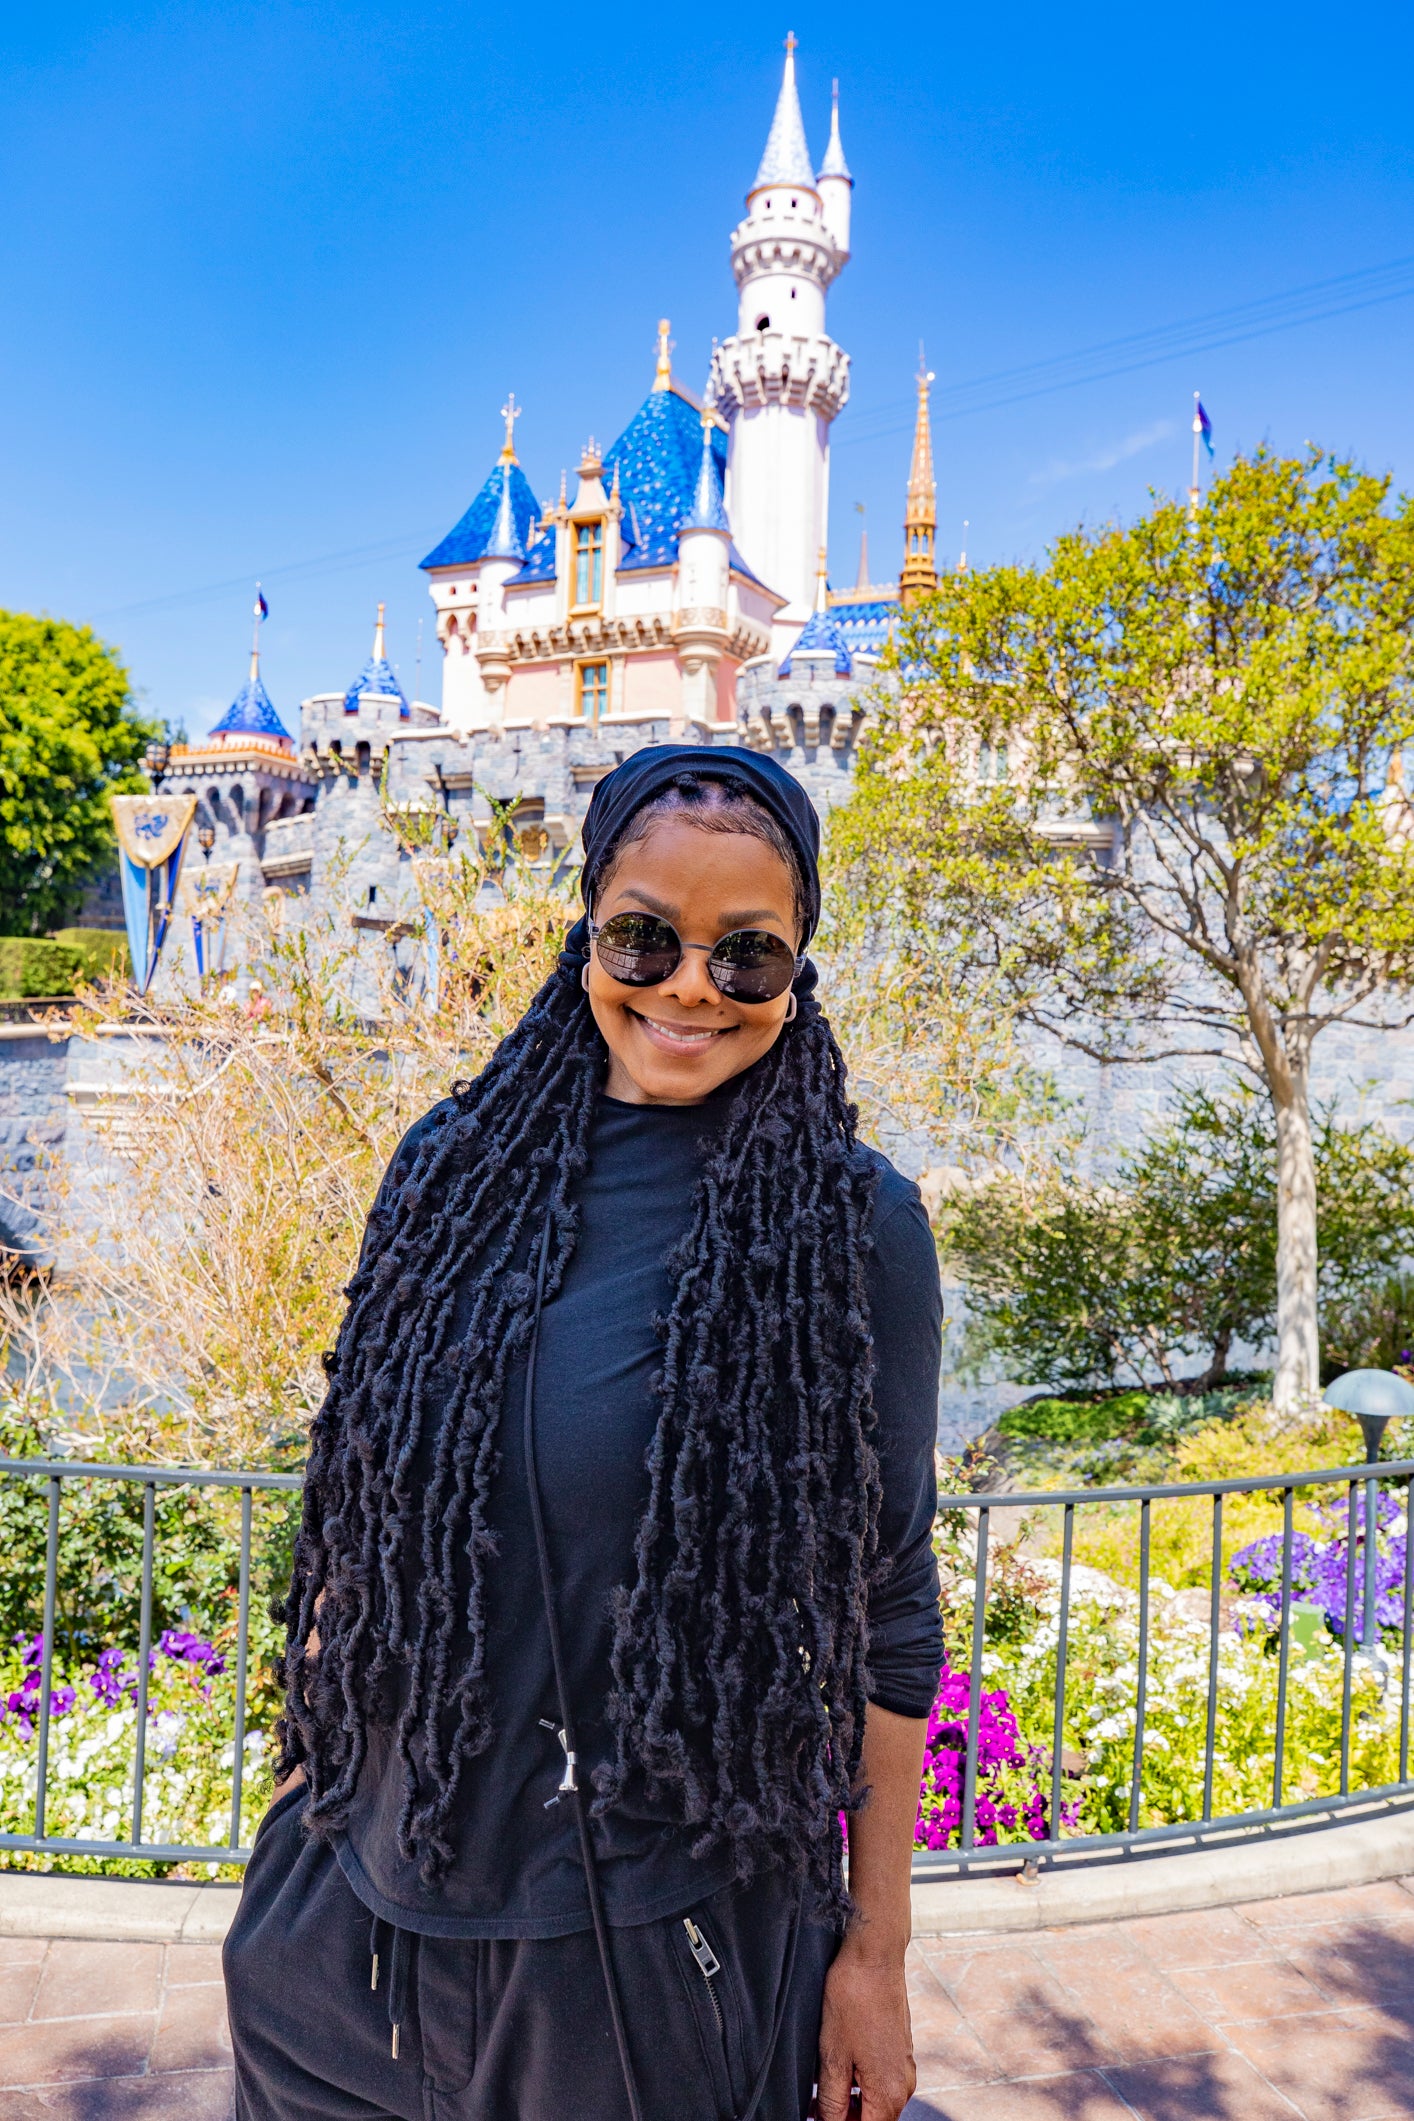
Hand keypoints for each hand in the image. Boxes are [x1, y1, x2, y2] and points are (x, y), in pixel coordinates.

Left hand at [815, 1936, 914, 2120]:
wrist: (875, 1955)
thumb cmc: (853, 1999)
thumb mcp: (832, 2056)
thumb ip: (831, 2102)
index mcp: (889, 2093)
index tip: (820, 2117)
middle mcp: (904, 2084)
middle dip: (844, 2119)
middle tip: (815, 2107)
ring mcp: (904, 2066)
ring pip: (876, 2102)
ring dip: (850, 2103)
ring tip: (821, 2090)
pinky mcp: (900, 2050)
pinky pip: (881, 2081)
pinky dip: (859, 2084)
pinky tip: (838, 2068)